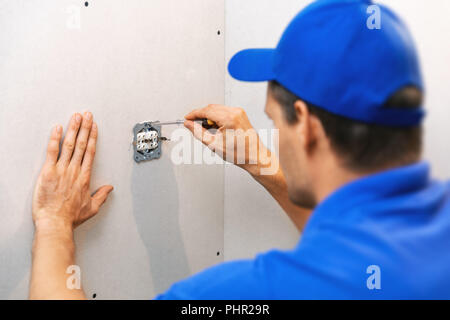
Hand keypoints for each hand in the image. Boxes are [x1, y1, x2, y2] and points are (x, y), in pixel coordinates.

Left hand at [32, 112, 112, 230]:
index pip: (91, 152)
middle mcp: (75, 170)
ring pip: (70, 145)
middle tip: (87, 115)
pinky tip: (57, 128)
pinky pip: (52, 151)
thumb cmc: (70, 217)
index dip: (93, 137)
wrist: (55, 223)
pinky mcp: (48, 172)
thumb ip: (101, 196)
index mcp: (85, 177)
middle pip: (83, 144)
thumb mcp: (91, 208)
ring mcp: (62, 170)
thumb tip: (109, 189)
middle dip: (85, 128)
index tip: (94, 127)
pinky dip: (55, 139)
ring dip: (74, 129)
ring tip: (76, 117)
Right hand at [184, 104, 271, 175]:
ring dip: (209, 116)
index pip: (206, 111)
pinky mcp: (241, 114)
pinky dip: (217, 117)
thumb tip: (189, 125)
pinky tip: (216, 128)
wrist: (255, 157)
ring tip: (208, 130)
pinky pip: (224, 111)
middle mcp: (235, 112)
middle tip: (193, 124)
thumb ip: (198, 132)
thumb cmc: (240, 153)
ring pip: (217, 108)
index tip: (187, 118)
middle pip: (211, 108)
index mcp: (229, 118)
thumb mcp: (214, 144)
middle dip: (201, 115)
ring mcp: (239, 112)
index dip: (193, 114)